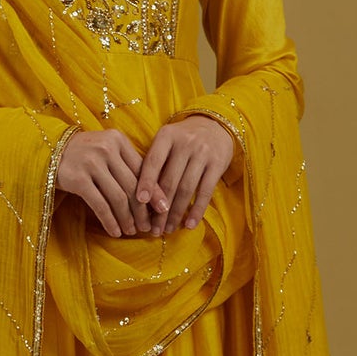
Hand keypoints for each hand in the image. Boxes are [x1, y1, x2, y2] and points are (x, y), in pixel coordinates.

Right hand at [56, 127, 171, 237]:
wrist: (47, 151)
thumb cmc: (83, 154)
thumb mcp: (106, 151)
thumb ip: (126, 165)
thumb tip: (153, 196)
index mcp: (118, 140)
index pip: (142, 170)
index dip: (154, 192)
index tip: (163, 210)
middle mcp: (106, 148)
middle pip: (132, 185)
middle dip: (142, 210)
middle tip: (148, 227)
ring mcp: (91, 163)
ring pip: (118, 197)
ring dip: (127, 218)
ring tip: (131, 231)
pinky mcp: (78, 179)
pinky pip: (100, 204)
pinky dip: (110, 221)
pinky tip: (114, 232)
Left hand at [133, 115, 236, 235]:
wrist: (215, 126)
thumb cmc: (182, 139)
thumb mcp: (166, 142)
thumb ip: (153, 162)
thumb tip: (139, 199)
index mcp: (166, 136)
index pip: (153, 162)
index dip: (145, 182)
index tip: (138, 201)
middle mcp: (185, 143)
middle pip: (169, 181)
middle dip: (159, 208)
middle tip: (152, 229)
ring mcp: (203, 153)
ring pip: (186, 189)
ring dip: (175, 213)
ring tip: (167, 230)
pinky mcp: (217, 164)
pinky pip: (205, 192)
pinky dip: (197, 211)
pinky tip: (188, 225)